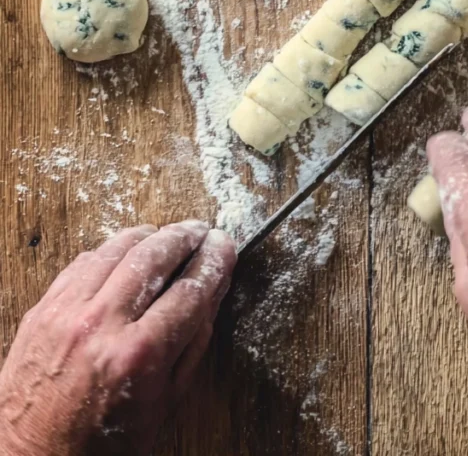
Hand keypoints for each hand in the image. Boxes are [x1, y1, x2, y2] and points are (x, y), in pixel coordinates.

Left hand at [0, 221, 236, 455]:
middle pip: (156, 256)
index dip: (215, 260)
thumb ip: (193, 342)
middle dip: (187, 237)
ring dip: (151, 235)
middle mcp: (102, 326)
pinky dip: (112, 250)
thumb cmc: (101, 443)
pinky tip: (126, 253)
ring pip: (118, 248)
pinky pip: (84, 261)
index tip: (225, 246)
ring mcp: (68, 312)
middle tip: (202, 231)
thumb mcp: (165, 401)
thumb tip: (213, 291)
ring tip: (167, 235)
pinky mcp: (44, 308)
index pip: (191, 288)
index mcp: (139, 355)